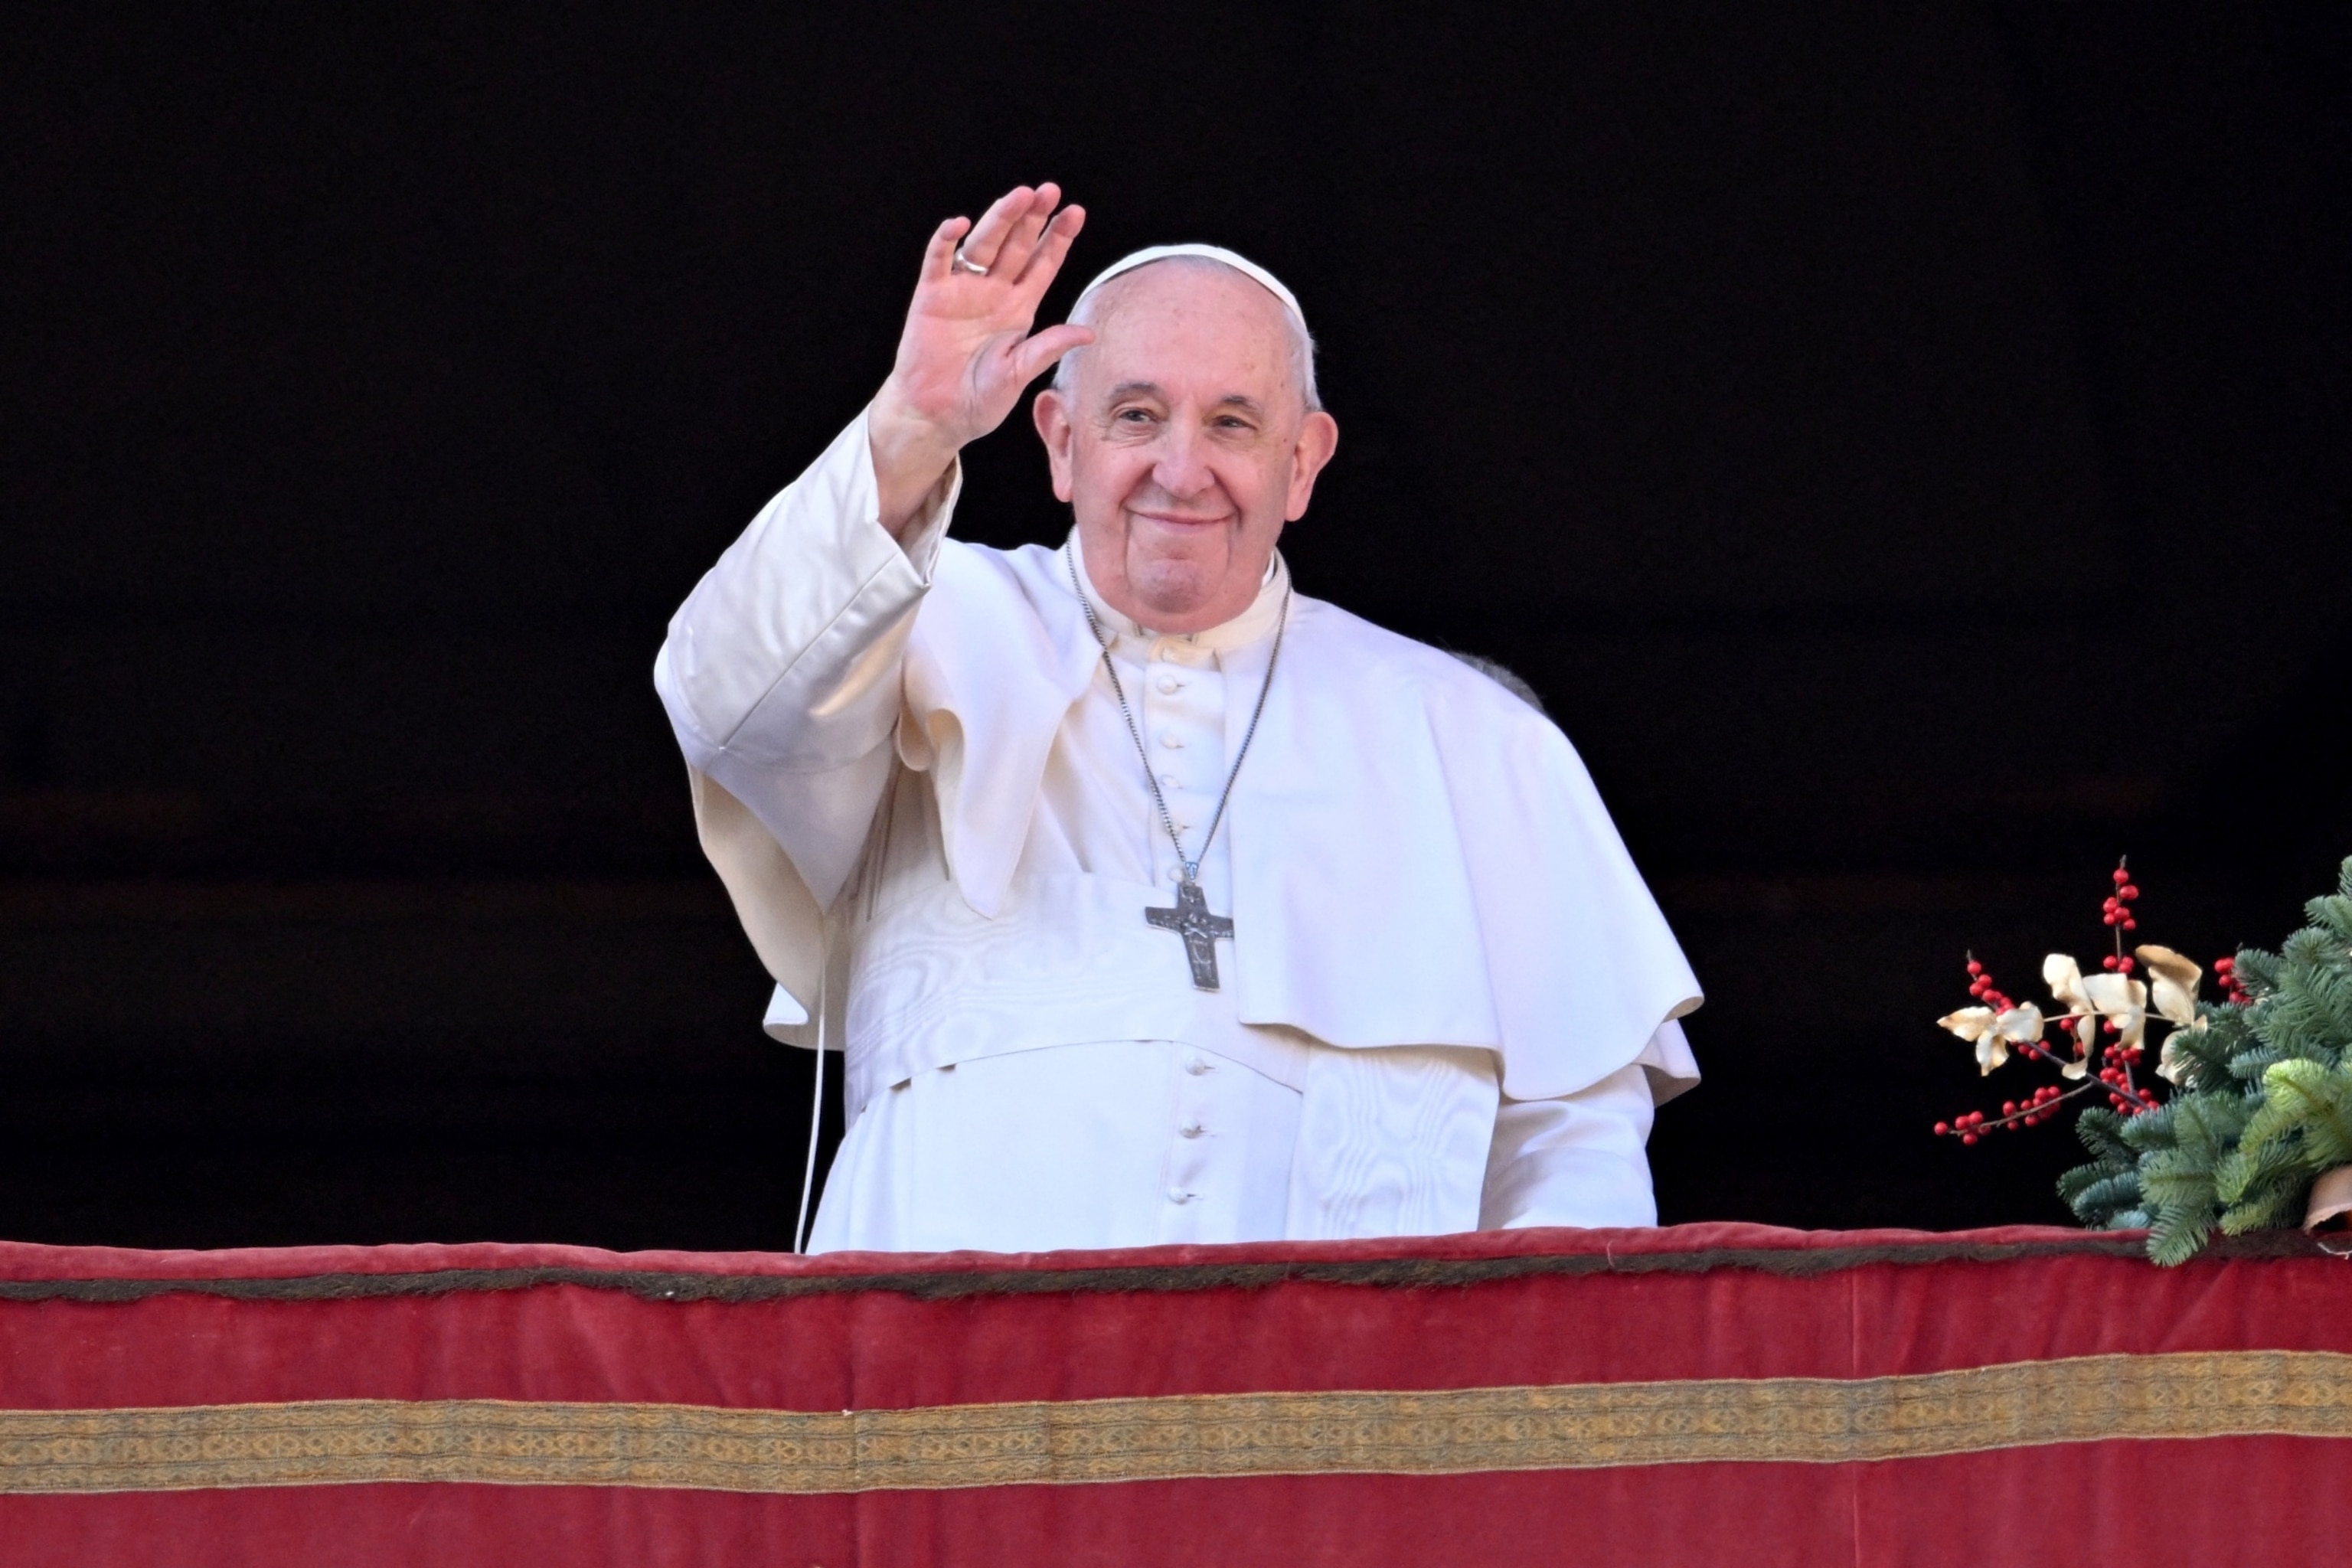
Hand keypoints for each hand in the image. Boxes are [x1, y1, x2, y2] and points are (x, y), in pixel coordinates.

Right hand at [869, 184, 1089, 538]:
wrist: (937, 416)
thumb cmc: (979, 400)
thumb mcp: (1019, 374)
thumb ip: (1047, 349)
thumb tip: (1087, 333)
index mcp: (1019, 309)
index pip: (1043, 264)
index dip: (1058, 238)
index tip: (1075, 212)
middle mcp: (993, 293)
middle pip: (1016, 245)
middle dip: (1032, 218)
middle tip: (1049, 191)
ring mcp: (962, 291)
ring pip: (983, 245)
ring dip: (999, 219)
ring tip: (1018, 196)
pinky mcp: (931, 297)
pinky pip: (938, 262)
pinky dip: (945, 242)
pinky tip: (959, 223)